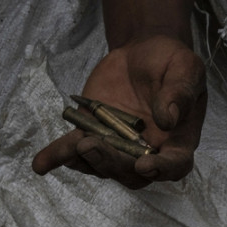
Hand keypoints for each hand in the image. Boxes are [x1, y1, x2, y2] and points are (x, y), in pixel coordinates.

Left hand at [32, 35, 205, 189]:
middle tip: (93, 146)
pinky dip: (57, 156)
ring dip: (87, 161)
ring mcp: (118, 147)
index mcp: (177, 141)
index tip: (146, 165)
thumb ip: (180, 92)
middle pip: (132, 173)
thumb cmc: (171, 62)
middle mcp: (148, 152)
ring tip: (74, 147)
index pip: (175, 164)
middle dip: (112, 164)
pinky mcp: (92, 133)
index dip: (162, 169)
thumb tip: (167, 120)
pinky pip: (74, 149)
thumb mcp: (186, 68)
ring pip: (103, 165)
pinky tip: (41, 164)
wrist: (143, 54)